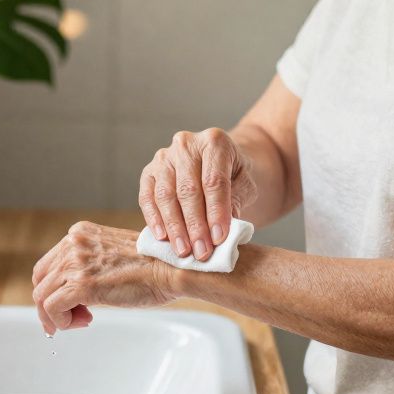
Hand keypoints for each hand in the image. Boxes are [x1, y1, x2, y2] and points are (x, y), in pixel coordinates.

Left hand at [31, 222, 179, 333]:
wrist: (171, 268)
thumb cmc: (153, 266)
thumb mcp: (112, 255)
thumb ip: (90, 265)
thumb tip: (74, 291)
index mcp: (79, 234)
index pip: (49, 264)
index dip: (55, 288)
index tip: (73, 304)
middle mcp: (72, 243)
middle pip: (40, 279)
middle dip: (52, 303)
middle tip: (72, 318)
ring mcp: (75, 263)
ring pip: (42, 296)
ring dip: (58, 316)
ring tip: (80, 322)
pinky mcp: (81, 284)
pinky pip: (52, 307)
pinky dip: (60, 321)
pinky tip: (82, 322)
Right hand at [139, 128, 256, 260]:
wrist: (218, 161)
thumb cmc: (234, 174)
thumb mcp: (246, 184)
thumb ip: (236, 202)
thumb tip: (220, 232)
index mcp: (214, 141)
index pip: (214, 181)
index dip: (216, 212)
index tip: (219, 239)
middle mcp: (186, 144)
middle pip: (187, 189)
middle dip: (195, 225)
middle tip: (202, 252)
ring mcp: (164, 157)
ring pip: (165, 195)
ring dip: (174, 227)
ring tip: (183, 251)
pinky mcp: (149, 171)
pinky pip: (147, 197)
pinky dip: (153, 219)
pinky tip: (162, 237)